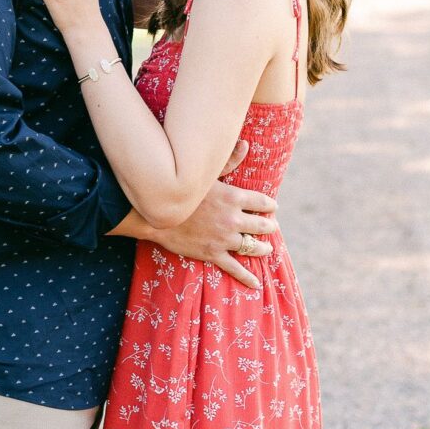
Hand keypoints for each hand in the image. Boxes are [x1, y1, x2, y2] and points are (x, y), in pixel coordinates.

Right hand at [155, 159, 278, 292]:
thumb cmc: (182, 190)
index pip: (263, 202)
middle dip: (269, 226)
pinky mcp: (213, 254)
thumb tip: (246, 144)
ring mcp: (225, 239)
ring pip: (253, 246)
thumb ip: (229, 161)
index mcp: (234, 197)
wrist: (157, 214)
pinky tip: (255, 283)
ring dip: (263, 248)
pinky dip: (247, 277)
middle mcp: (234, 219)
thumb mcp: (207, 173)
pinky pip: (235, 268)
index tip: (272, 207)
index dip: (270, 205)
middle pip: (262, 225)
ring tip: (266, 249)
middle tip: (270, 227)